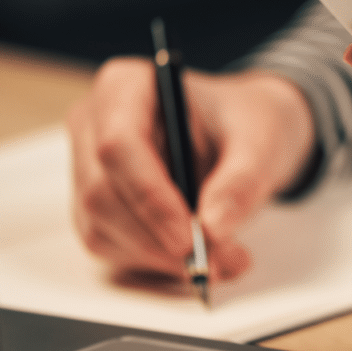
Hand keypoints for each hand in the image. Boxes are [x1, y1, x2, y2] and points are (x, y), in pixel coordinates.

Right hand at [67, 59, 315, 281]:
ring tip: (224, 261)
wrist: (245, 133)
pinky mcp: (98, 206)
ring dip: (160, 259)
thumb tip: (215, 227)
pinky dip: (155, 264)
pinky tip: (199, 260)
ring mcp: (90, 167)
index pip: (118, 146)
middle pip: (103, 194)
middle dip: (159, 239)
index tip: (191, 238)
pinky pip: (111, 246)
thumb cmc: (246, 122)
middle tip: (220, 261)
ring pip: (102, 228)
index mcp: (126, 86)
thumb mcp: (262, 139)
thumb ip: (243, 180)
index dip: (150, 198)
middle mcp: (94, 125)